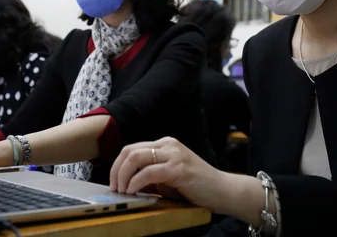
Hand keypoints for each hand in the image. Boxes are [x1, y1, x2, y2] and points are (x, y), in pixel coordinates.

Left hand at [110, 137, 227, 210]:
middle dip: (116, 170)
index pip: (132, 148)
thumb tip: (125, 182)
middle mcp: (169, 144)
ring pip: (136, 158)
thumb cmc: (196, 186)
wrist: (223, 190)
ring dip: (123, 176)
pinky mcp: (179, 168)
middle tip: (114, 188)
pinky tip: (133, 192)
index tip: (113, 182)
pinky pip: (148, 172)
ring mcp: (174, 154)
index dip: (117, 166)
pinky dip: (136, 182)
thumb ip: (150, 174)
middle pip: (130, 151)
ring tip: (122, 191)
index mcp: (165, 144)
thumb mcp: (168, 177)